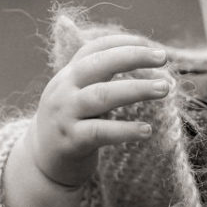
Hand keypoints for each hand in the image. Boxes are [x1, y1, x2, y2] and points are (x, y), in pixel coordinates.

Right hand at [3, 34, 168, 206]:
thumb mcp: (77, 94)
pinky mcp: (71, 142)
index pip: (93, 49)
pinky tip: (147, 130)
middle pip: (98, 65)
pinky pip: (101, 132)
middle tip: (163, 57)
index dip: (122, 43)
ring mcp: (65, 116)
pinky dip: (125, 130)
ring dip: (136, 89)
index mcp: (67, 76)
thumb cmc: (71, 124)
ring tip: (164, 88)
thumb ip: (100, 76)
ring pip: (102, 95)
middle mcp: (63, 91)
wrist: (41, 163)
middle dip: (133, 57)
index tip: (149, 44)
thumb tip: (141, 55)